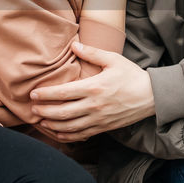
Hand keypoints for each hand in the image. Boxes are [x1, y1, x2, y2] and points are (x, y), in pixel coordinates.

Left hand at [30, 40, 154, 140]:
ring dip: (52, 125)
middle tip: (32, 109)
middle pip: (62, 112)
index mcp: (94, 87)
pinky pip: (81, 135)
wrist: (152, 97)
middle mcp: (94, 106)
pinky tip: (57, 133)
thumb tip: (74, 46)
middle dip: (44, 111)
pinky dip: (66, 136)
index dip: (46, 94)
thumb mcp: (113, 60)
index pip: (64, 93)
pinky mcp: (103, 128)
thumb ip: (92, 53)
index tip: (33, 93)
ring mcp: (98, 119)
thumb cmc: (132, 76)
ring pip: (69, 127)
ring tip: (40, 121)